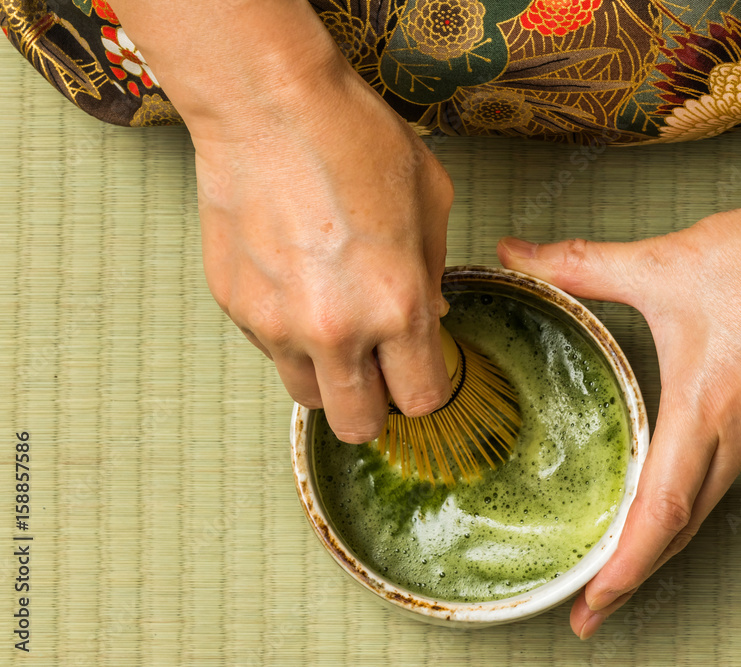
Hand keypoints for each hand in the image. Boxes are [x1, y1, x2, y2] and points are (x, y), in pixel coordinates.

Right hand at [193, 56, 454, 441]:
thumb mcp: (430, 199)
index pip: (420, 399)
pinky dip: (289, 336)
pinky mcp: (235, 308)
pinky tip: (298, 285)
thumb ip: (434, 272)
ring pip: (308, 396)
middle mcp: (335, 330)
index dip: (426, 388)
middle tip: (380, 371)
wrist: (268, 105)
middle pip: (358, 424)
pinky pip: (270, 349)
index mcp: (397, 306)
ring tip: (336, 326)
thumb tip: (429, 316)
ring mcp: (276, 324)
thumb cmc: (354, 138)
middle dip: (376, 406)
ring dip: (329, 376)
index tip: (421, 371)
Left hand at [498, 186, 740, 637]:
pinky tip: (676, 491)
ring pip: (710, 503)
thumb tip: (514, 253)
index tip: (591, 605)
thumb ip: (579, 264)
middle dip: (634, 577)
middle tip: (592, 611)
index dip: (623, 566)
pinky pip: (732, 473)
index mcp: (706, 411)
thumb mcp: (658, 264)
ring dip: (665, 540)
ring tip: (625, 563)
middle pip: (684, 528)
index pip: (660, 512)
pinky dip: (696, 500)